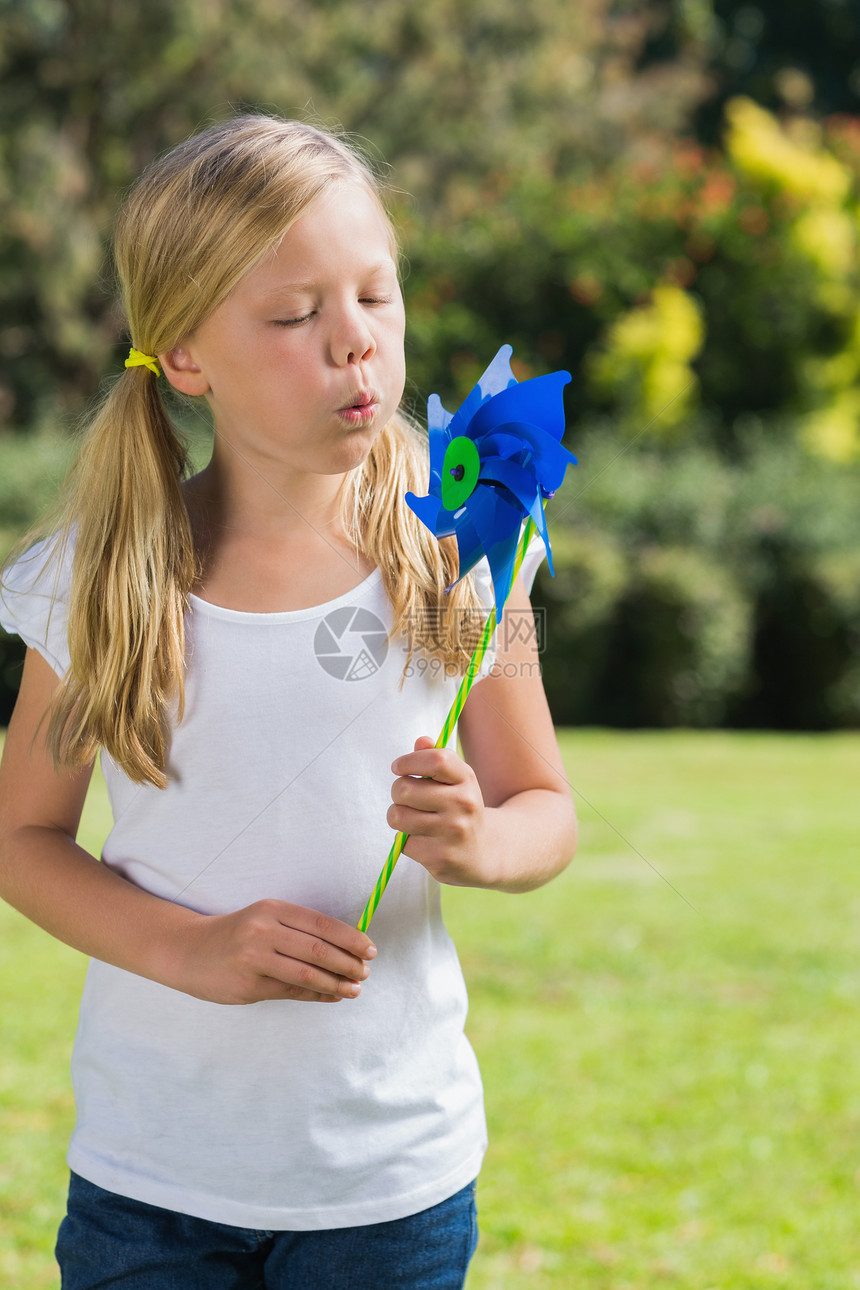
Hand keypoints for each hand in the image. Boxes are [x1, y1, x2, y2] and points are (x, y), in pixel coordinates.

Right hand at [174, 899, 376, 1004]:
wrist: (188, 950)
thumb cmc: (236, 935)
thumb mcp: (265, 920)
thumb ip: (300, 930)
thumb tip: (346, 947)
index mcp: (273, 909)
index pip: (322, 924)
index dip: (351, 938)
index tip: (370, 950)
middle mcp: (263, 931)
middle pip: (318, 950)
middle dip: (348, 964)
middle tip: (365, 973)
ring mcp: (254, 959)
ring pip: (306, 974)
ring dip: (336, 984)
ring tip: (354, 989)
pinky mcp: (247, 985)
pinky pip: (290, 992)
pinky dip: (316, 995)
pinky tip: (331, 996)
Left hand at [389, 736, 487, 886]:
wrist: (484, 853)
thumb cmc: (460, 809)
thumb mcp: (456, 782)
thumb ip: (435, 759)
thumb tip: (421, 741)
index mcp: (466, 780)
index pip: (436, 760)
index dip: (409, 761)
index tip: (398, 767)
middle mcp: (463, 804)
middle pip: (404, 789)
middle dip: (397, 792)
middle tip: (406, 798)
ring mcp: (452, 832)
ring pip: (397, 816)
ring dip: (397, 816)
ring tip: (411, 819)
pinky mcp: (440, 856)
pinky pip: (403, 842)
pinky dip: (407, 841)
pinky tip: (424, 840)